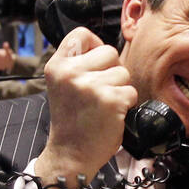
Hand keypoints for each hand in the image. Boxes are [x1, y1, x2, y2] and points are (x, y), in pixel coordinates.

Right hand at [33, 27, 137, 188]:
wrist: (70, 154)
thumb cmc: (71, 121)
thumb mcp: (63, 86)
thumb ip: (78, 65)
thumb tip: (105, 48)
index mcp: (57, 66)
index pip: (81, 34)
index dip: (94, 45)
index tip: (94, 63)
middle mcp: (71, 73)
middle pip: (109, 51)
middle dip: (111, 70)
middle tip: (98, 92)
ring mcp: (91, 86)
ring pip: (123, 72)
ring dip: (119, 89)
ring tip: (103, 105)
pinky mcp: (111, 100)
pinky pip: (131, 91)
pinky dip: (126, 104)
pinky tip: (110, 115)